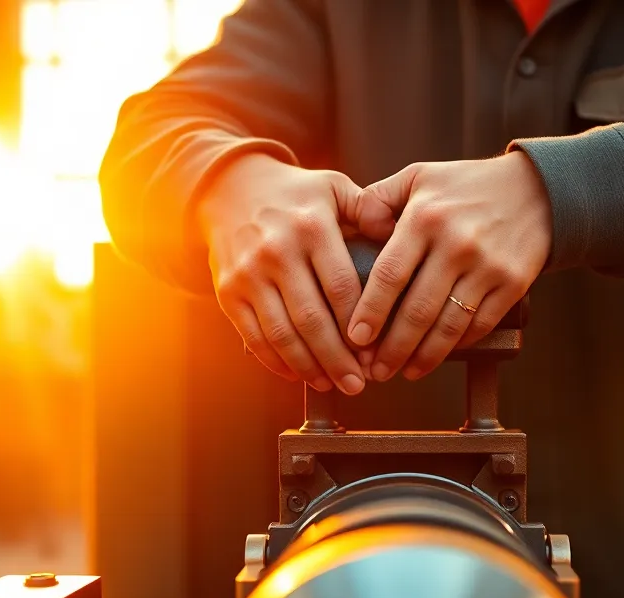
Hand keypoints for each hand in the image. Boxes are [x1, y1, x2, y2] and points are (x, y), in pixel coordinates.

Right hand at [198, 154, 390, 394]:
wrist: (229, 188)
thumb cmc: (293, 194)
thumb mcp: (334, 187)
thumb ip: (368, 208)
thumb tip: (395, 233)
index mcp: (311, 226)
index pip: (342, 287)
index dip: (361, 325)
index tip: (377, 351)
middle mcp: (278, 251)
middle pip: (313, 319)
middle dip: (338, 358)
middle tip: (359, 384)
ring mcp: (249, 274)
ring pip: (282, 333)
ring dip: (309, 367)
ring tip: (332, 385)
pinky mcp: (228, 291)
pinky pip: (253, 335)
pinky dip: (276, 361)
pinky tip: (298, 374)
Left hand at [347, 152, 550, 381]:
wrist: (536, 189)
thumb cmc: (465, 186)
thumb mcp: (418, 177)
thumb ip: (377, 199)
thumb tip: (356, 232)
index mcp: (426, 217)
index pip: (390, 274)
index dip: (371, 311)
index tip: (355, 338)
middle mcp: (457, 243)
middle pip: (418, 310)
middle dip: (392, 347)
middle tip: (375, 371)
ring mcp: (488, 266)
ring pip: (449, 325)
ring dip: (423, 356)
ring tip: (403, 372)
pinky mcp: (513, 283)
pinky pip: (480, 324)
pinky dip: (456, 345)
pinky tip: (437, 355)